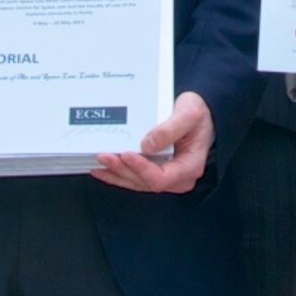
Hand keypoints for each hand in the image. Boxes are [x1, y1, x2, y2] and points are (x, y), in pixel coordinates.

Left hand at [92, 92, 215, 193]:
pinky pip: (134, 177)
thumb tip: (147, 145)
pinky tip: (101, 169)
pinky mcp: (155, 171)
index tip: (127, 154)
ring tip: (97, 163)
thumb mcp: (189, 114)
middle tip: (104, 156)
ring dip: (116, 173)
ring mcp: (166, 176)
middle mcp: (178, 177)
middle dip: (123, 170)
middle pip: (145, 182)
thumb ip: (170, 129)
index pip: (162, 178)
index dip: (142, 169)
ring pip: (137, 182)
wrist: (198, 113)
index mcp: (190, 166)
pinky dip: (117, 174)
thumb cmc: (197, 112)